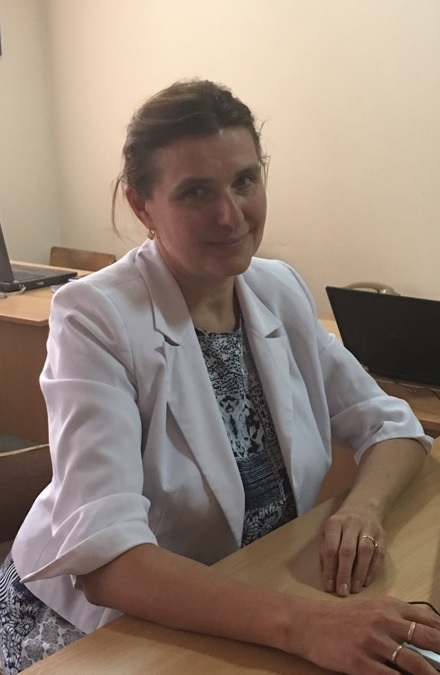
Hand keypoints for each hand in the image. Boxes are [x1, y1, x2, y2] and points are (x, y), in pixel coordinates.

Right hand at [299, 596, 439, 674]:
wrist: (309, 623)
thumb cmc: (342, 618)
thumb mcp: (372, 610)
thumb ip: (398, 620)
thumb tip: (428, 638)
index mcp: (390, 606)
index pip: (429, 621)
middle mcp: (384, 620)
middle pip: (428, 639)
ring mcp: (373, 642)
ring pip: (415, 663)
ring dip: (430, 674)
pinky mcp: (360, 662)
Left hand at [320, 506, 384, 595]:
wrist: (363, 508)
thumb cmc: (341, 526)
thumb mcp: (328, 532)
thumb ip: (326, 551)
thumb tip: (328, 576)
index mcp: (334, 523)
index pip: (331, 548)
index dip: (330, 569)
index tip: (329, 587)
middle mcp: (351, 524)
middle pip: (348, 551)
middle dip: (344, 573)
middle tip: (343, 592)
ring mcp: (368, 528)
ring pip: (365, 552)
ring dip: (359, 573)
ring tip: (355, 589)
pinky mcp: (382, 535)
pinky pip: (378, 554)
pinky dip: (372, 570)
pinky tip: (366, 582)